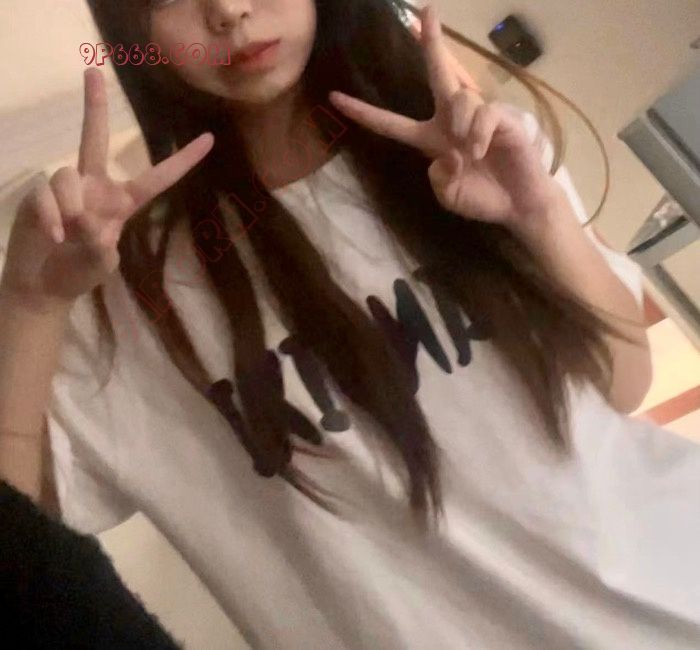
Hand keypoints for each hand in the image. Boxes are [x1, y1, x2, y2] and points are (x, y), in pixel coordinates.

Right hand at [0, 68, 213, 308]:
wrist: (42, 285)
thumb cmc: (79, 274)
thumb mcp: (101, 265)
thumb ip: (100, 248)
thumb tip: (89, 224)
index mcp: (122, 203)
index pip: (157, 179)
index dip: (183, 161)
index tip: (209, 139)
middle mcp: (94, 187)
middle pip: (93, 138)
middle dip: (93, 106)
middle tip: (93, 71)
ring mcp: (65, 190)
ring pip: (67, 175)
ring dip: (71, 205)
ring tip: (68, 232)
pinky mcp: (37, 195)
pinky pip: (46, 193)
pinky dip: (51, 216)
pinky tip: (53, 235)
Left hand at [328, 3, 560, 230]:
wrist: (517, 205)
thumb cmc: (482, 198)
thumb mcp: (448, 195)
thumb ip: (437, 178)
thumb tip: (444, 155)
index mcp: (431, 139)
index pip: (391, 123)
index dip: (363, 113)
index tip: (334, 99)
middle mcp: (451, 120)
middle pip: (437, 73)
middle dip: (431, 41)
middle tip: (424, 11)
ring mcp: (476, 116)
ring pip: (458, 98)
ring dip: (460, 124)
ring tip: (472, 154)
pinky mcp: (501, 118)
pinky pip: (483, 114)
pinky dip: (479, 134)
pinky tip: (482, 150)